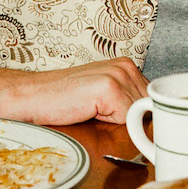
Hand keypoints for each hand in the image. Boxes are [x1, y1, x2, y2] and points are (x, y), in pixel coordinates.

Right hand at [0, 58, 147, 124]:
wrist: (34, 96)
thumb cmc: (63, 99)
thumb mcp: (102, 96)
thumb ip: (127, 100)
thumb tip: (153, 118)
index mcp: (127, 66)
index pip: (152, 99)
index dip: (137, 114)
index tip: (116, 114)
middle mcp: (126, 66)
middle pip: (148, 108)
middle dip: (128, 118)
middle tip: (97, 110)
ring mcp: (118, 75)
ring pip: (138, 114)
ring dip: (117, 121)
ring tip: (92, 109)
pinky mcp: (109, 88)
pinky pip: (126, 118)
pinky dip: (109, 122)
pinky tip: (89, 110)